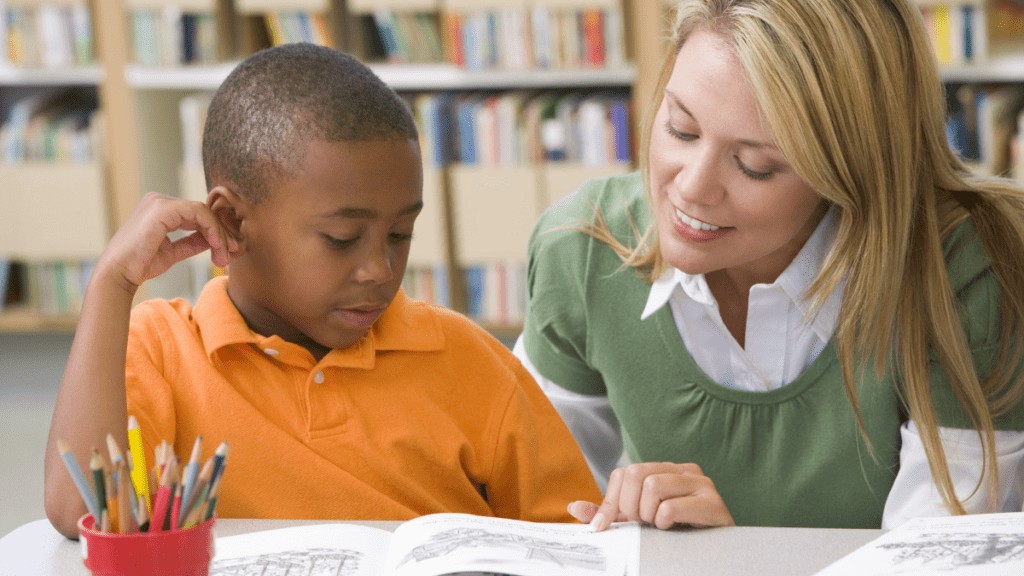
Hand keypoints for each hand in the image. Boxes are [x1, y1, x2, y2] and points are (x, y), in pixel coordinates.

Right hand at [99, 192, 236, 292]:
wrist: (119, 274)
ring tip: (224, 256)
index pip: (197, 216)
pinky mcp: (163, 209)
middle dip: (222, 234)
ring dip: (219, 235)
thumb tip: (215, 240)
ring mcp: (160, 202)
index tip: (228, 253)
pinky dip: (212, 228)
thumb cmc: (141, 265)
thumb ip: (192, 242)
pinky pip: (198, 213)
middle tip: (233, 254)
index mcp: (160, 210)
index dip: (216, 233)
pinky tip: (216, 245)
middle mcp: (159, 201)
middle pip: (203, 213)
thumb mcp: (173, 252)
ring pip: (204, 212)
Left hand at [567, 462, 734, 530]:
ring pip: (652, 486)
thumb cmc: (676, 535)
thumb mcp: (638, 521)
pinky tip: (673, 529)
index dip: (611, 502)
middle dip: (630, 507)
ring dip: (649, 515)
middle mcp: (684, 469)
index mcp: (665, 470)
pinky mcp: (713, 503)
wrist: (715, 555)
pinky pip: (670, 507)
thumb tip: (574, 508)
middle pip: (635, 473)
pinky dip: (664, 523)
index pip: (623, 473)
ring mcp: (701, 483)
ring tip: (660, 526)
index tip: (609, 525)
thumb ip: (610, 513)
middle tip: (643, 524)